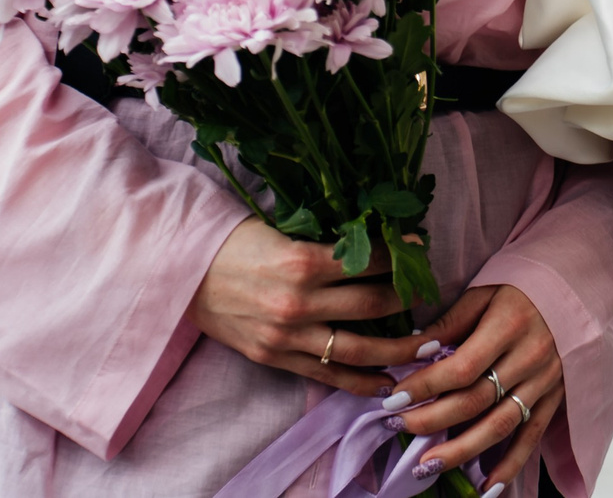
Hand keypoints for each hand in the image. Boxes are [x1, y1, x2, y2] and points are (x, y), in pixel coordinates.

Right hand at [186, 215, 413, 395]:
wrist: (182, 274)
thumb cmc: (235, 242)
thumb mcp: (283, 231)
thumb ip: (325, 242)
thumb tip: (373, 236)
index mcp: (302, 261)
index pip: (368, 260)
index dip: (400, 255)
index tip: (421, 250)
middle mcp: (298, 302)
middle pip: (372, 304)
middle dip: (407, 299)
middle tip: (429, 295)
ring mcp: (287, 335)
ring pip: (357, 348)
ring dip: (398, 348)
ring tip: (425, 346)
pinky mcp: (275, 357)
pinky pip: (327, 375)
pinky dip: (360, 381)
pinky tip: (386, 382)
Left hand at [382, 285, 564, 495]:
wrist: (576, 285)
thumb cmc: (521, 286)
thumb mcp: (484, 291)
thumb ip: (450, 322)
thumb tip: (412, 352)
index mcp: (509, 326)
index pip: (462, 367)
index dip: (425, 386)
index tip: (393, 398)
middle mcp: (530, 357)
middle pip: (476, 400)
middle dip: (432, 420)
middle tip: (398, 427)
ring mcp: (546, 381)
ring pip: (500, 425)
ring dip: (461, 451)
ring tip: (426, 465)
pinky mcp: (555, 397)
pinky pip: (531, 436)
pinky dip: (510, 465)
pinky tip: (486, 487)